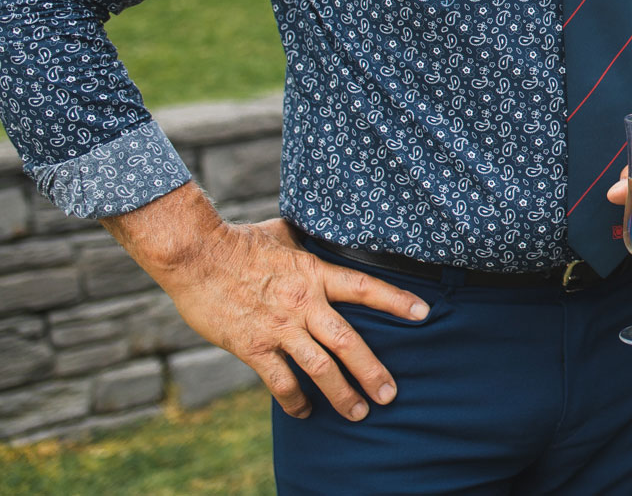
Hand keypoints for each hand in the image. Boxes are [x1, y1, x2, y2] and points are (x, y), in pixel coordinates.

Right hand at [103, 185, 428, 421]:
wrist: (195, 256)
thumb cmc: (239, 241)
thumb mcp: (283, 234)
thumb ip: (307, 242)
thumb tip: (322, 231)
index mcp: (315, 274)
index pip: (365, 288)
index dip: (396, 301)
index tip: (423, 314)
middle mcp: (304, 303)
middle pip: (348, 341)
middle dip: (372, 371)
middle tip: (390, 394)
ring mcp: (279, 327)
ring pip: (320, 367)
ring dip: (341, 393)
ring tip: (359, 412)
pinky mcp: (252, 346)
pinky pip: (280, 380)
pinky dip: (294, 399)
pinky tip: (304, 412)